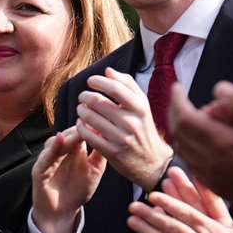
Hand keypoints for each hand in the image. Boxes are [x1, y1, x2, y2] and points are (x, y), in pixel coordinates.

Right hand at [31, 126, 105, 232]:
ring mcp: (49, 160)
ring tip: (79, 128)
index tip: (105, 116)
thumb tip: (112, 134)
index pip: (82, 132)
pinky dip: (51, 149)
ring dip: (67, 135)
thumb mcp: (95, 170)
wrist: (62, 212)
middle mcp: (60, 151)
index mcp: (74, 150)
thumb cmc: (78, 190)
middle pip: (69, 134)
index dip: (91, 124)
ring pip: (56, 142)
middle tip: (92, 117)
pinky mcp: (39, 171)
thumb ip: (101, 153)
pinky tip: (59, 140)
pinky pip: (45, 158)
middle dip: (80, 126)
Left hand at [76, 69, 171, 187]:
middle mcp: (132, 122)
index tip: (90, 81)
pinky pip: (87, 134)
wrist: (152, 161)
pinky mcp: (112, 152)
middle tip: (83, 97)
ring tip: (81, 109)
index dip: (98, 82)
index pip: (115, 88)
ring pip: (90, 118)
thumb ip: (127, 85)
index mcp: (141, 108)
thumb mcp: (142, 105)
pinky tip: (81, 123)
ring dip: (81, 111)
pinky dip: (80, 126)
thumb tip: (107, 71)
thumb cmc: (143, 127)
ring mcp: (122, 138)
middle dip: (85, 96)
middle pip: (98, 102)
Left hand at [169, 81, 232, 217]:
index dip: (176, 100)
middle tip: (179, 99)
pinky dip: (188, 145)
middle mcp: (209, 160)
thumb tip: (218, 88)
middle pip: (178, 132)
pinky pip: (191, 161)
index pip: (184, 118)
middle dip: (175, 112)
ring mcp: (210, 174)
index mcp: (221, 143)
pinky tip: (200, 139)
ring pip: (182, 147)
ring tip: (190, 115)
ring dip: (180, 129)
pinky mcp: (214, 184)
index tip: (176, 87)